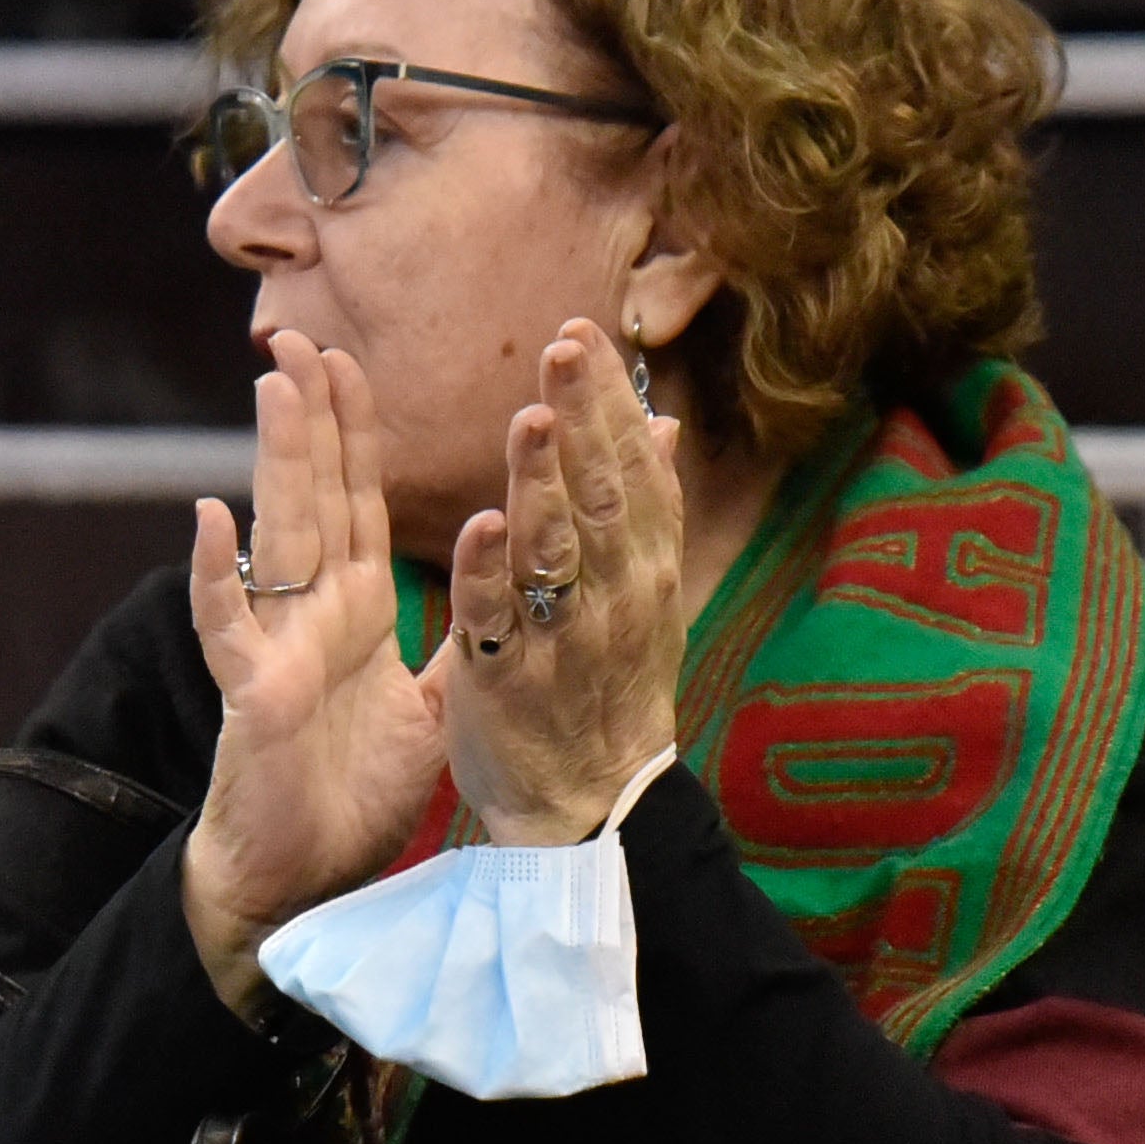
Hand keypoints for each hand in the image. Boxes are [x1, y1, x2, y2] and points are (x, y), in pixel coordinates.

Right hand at [181, 331, 449, 1008]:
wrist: (307, 879)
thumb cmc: (353, 798)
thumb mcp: (430, 710)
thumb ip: (456, 646)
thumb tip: (501, 592)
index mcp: (357, 614)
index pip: (358, 504)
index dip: (354, 434)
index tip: (349, 360)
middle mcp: (314, 617)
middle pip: (316, 497)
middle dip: (313, 418)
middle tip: (302, 337)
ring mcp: (278, 649)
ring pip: (278, 538)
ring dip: (275, 462)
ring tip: (273, 389)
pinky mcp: (254, 696)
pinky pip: (229, 627)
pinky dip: (215, 577)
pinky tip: (207, 520)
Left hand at [435, 320, 687, 846]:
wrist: (592, 809)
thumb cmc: (610, 692)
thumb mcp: (647, 597)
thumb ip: (649, 509)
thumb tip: (662, 422)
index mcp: (646, 571)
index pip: (634, 470)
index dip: (610, 403)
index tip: (585, 335)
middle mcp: (615, 599)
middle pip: (601, 496)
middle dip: (584, 419)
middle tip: (564, 345)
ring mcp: (563, 641)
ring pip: (554, 548)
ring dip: (544, 479)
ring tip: (533, 415)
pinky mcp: (508, 681)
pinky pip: (497, 620)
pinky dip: (490, 572)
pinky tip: (482, 523)